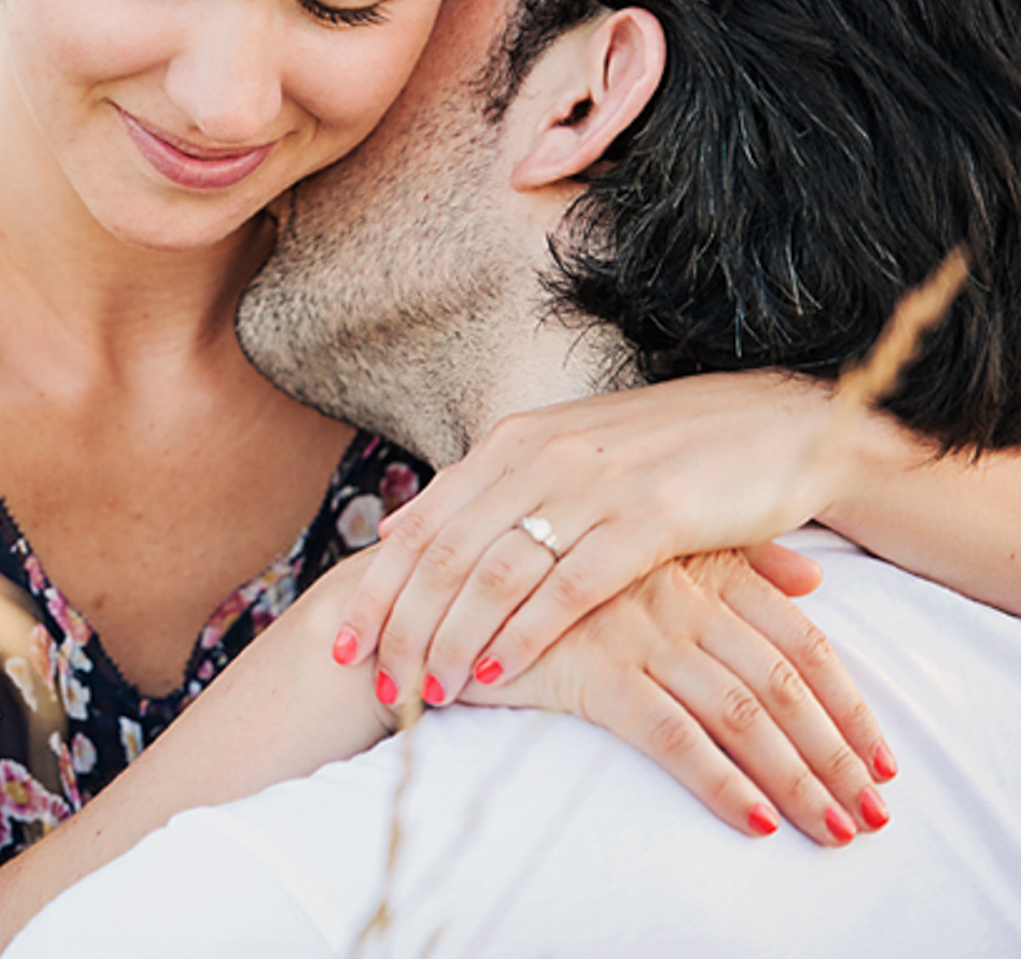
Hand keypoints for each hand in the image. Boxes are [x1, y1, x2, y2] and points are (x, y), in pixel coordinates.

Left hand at [333, 371, 889, 728]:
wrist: (774, 423)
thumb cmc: (662, 453)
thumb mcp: (561, 457)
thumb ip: (488, 493)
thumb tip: (406, 528)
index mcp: (510, 442)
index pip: (420, 526)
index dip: (376, 589)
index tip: (341, 644)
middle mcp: (538, 457)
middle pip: (443, 557)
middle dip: (402, 628)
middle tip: (379, 688)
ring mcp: (593, 485)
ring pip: (495, 574)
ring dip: (452, 640)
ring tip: (427, 692)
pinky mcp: (652, 517)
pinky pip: (570, 586)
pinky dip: (525, 635)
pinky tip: (497, 673)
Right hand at [459, 549, 890, 845]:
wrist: (443, 583)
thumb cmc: (547, 576)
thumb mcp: (649, 549)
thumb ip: (730, 559)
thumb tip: (812, 580)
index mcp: (695, 561)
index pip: (800, 638)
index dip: (848, 702)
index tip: (881, 756)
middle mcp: (676, 593)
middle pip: (784, 682)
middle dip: (837, 754)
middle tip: (873, 811)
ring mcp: (637, 629)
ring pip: (742, 713)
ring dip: (798, 779)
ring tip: (833, 829)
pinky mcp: (592, 669)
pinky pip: (674, 736)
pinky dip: (722, 782)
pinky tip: (756, 821)